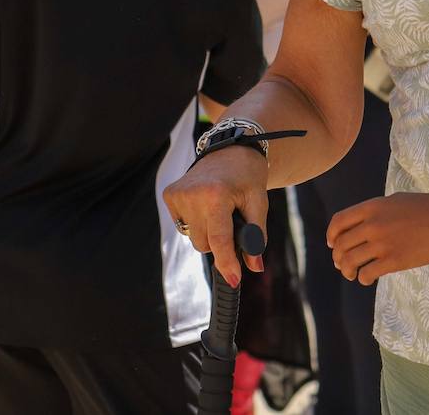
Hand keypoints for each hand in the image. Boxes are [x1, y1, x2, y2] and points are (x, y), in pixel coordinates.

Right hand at [162, 147, 268, 286]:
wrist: (231, 147)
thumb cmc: (248, 176)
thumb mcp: (259, 203)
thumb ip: (257, 237)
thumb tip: (255, 268)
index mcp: (216, 195)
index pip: (219, 240)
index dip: (227, 263)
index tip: (233, 281)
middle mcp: (191, 195)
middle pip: (205, 244)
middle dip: (221, 241)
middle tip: (234, 220)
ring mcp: (177, 194)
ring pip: (193, 238)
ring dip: (208, 231)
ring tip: (220, 209)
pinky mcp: (169, 194)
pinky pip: (183, 225)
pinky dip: (197, 221)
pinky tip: (206, 203)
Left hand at [327, 193, 428, 285]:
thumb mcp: (398, 201)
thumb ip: (377, 211)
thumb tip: (363, 224)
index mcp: (373, 206)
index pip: (339, 222)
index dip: (331, 235)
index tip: (333, 244)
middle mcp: (373, 224)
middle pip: (341, 245)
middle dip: (338, 257)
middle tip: (342, 264)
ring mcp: (383, 243)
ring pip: (349, 262)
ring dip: (347, 271)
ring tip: (352, 274)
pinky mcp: (394, 261)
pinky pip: (366, 274)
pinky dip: (363, 279)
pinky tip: (369, 278)